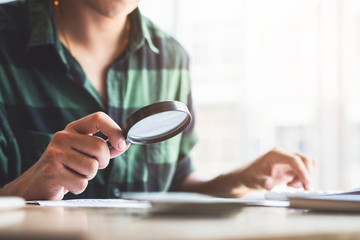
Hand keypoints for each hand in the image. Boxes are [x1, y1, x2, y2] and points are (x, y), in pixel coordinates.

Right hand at [0, 112, 129, 199]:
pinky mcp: (52, 171)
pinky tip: (67, 183)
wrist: (38, 184)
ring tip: (75, 174)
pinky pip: (82, 183)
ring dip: (88, 176)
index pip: (98, 118)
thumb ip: (106, 147)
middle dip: (102, 162)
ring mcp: (55, 153)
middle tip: (90, 167)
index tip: (122, 144)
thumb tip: (125, 143)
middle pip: (100, 147)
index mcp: (73, 129)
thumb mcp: (85, 152)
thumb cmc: (67, 167)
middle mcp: (63, 136)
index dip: (114, 130)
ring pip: (92, 167)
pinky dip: (79, 187)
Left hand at [179, 147, 315, 197]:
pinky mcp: (292, 165)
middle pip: (306, 160)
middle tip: (295, 187)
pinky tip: (290, 184)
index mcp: (276, 153)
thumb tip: (269, 185)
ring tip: (290, 185)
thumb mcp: (254, 181)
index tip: (307, 185)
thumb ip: (263, 182)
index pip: (295, 160)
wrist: (247, 177)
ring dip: (304, 177)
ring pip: (309, 164)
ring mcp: (289, 158)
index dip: (303, 172)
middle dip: (306, 175)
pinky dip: (303, 178)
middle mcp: (284, 153)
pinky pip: (305, 170)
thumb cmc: (249, 177)